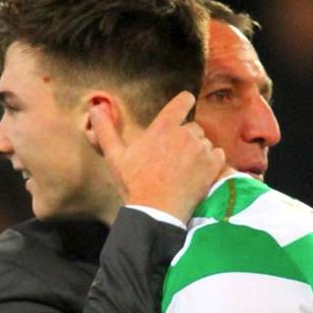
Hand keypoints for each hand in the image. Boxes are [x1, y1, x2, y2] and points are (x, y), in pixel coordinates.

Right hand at [91, 91, 225, 222]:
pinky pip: (218, 154)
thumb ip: (106, 131)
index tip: (183, 108)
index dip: (184, 102)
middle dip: (186, 138)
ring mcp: (201, 149)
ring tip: (184, 169)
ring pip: (205, 142)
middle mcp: (185, 134)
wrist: (156, 212)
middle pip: (193, 127)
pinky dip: (211, 162)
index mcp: (163, 127)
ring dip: (198, 152)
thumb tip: (94, 109)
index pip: (184, 100)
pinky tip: (198, 173)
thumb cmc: (135, 184)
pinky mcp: (212, 165)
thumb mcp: (116, 157)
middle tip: (173, 158)